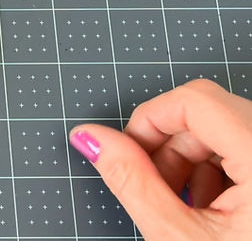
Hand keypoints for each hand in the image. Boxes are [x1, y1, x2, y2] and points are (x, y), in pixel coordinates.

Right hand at [71, 78, 251, 239]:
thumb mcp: (178, 237)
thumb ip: (130, 180)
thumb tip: (93, 139)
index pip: (194, 100)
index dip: (150, 121)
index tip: (127, 153)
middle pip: (210, 115)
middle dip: (171, 150)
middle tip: (156, 194)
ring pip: (228, 133)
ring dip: (195, 165)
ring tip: (190, 213)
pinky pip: (248, 152)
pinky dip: (223, 175)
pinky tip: (217, 216)